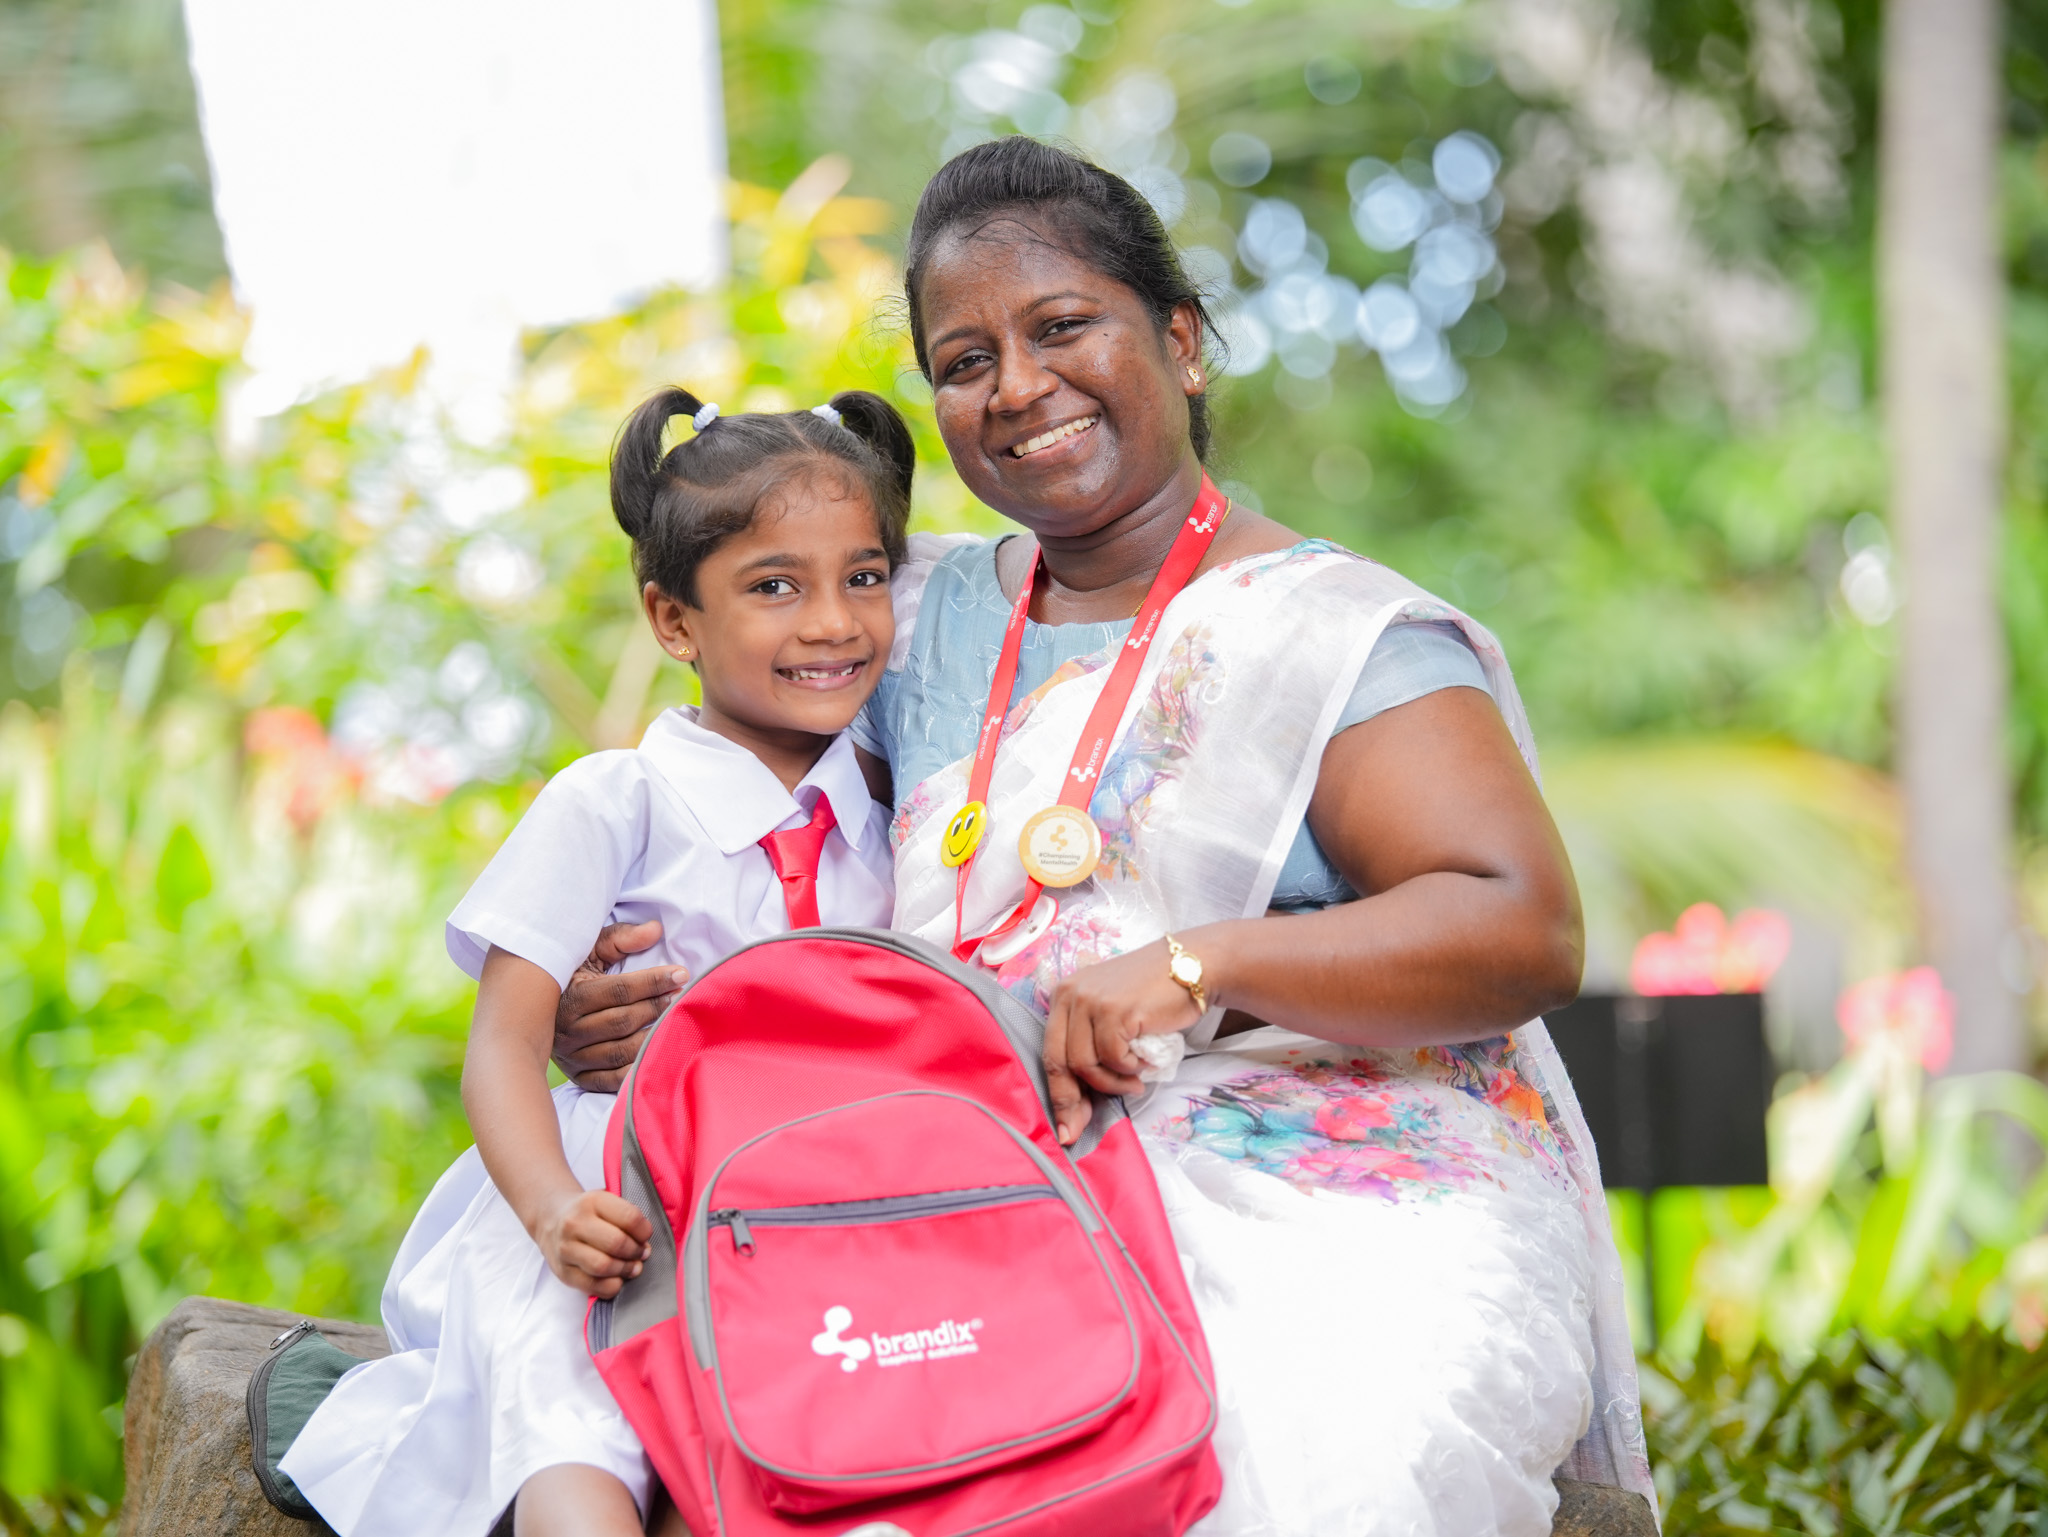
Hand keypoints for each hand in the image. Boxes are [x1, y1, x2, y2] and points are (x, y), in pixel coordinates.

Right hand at [535, 1188, 654, 1297]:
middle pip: (617, 1243)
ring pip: (604, 1267)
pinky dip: (611, 1286)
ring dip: (625, 1270)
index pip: (629, 1217)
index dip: (644, 1231)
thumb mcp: (606, 1203)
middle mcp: (574, 1224)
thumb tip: (644, 1247)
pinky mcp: (563, 1272)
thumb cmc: (589, 1213)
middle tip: (641, 1253)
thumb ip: (627, 1219)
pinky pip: (593, 1286)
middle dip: (636, 1252)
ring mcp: (566, 1249)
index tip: (646, 1236)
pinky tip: (617, 1279)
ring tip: (632, 1267)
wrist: (552, 1219)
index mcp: (592, 1201)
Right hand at [552, 921, 686, 1091]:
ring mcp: (572, 1057)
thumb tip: (655, 930)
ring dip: (652, 1037)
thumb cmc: (572, 972)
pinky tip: (656, 1053)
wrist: (534, 1008)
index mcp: (569, 996)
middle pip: (622, 1021)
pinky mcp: (579, 1077)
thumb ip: (621, 938)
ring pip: (621, 1052)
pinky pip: (612, 1080)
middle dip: (656, 1007)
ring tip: (672, 1020)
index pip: (618, 991)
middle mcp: (566, 1030)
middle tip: (680, 995)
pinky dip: (636, 1070)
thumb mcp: (590, 949)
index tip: (681, 974)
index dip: (653, 981)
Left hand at [1042, 939, 1203, 1145]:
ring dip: (1112, 1083)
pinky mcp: (1114, 1010)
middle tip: (1082, 1126)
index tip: (1067, 1125)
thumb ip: (1091, 1045)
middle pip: (1058, 1061)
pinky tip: (1144, 1061)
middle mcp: (1070, 995)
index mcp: (1063, 995)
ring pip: (1085, 1064)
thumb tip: (1079, 1103)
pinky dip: (1129, 1068)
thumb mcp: (1110, 1013)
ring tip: (1134, 1081)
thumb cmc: (1154, 995)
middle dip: (1070, 1101)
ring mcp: (1090, 1001)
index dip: (1058, 1093)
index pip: (1050, 1051)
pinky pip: (1113, 1058)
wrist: (1192, 967)